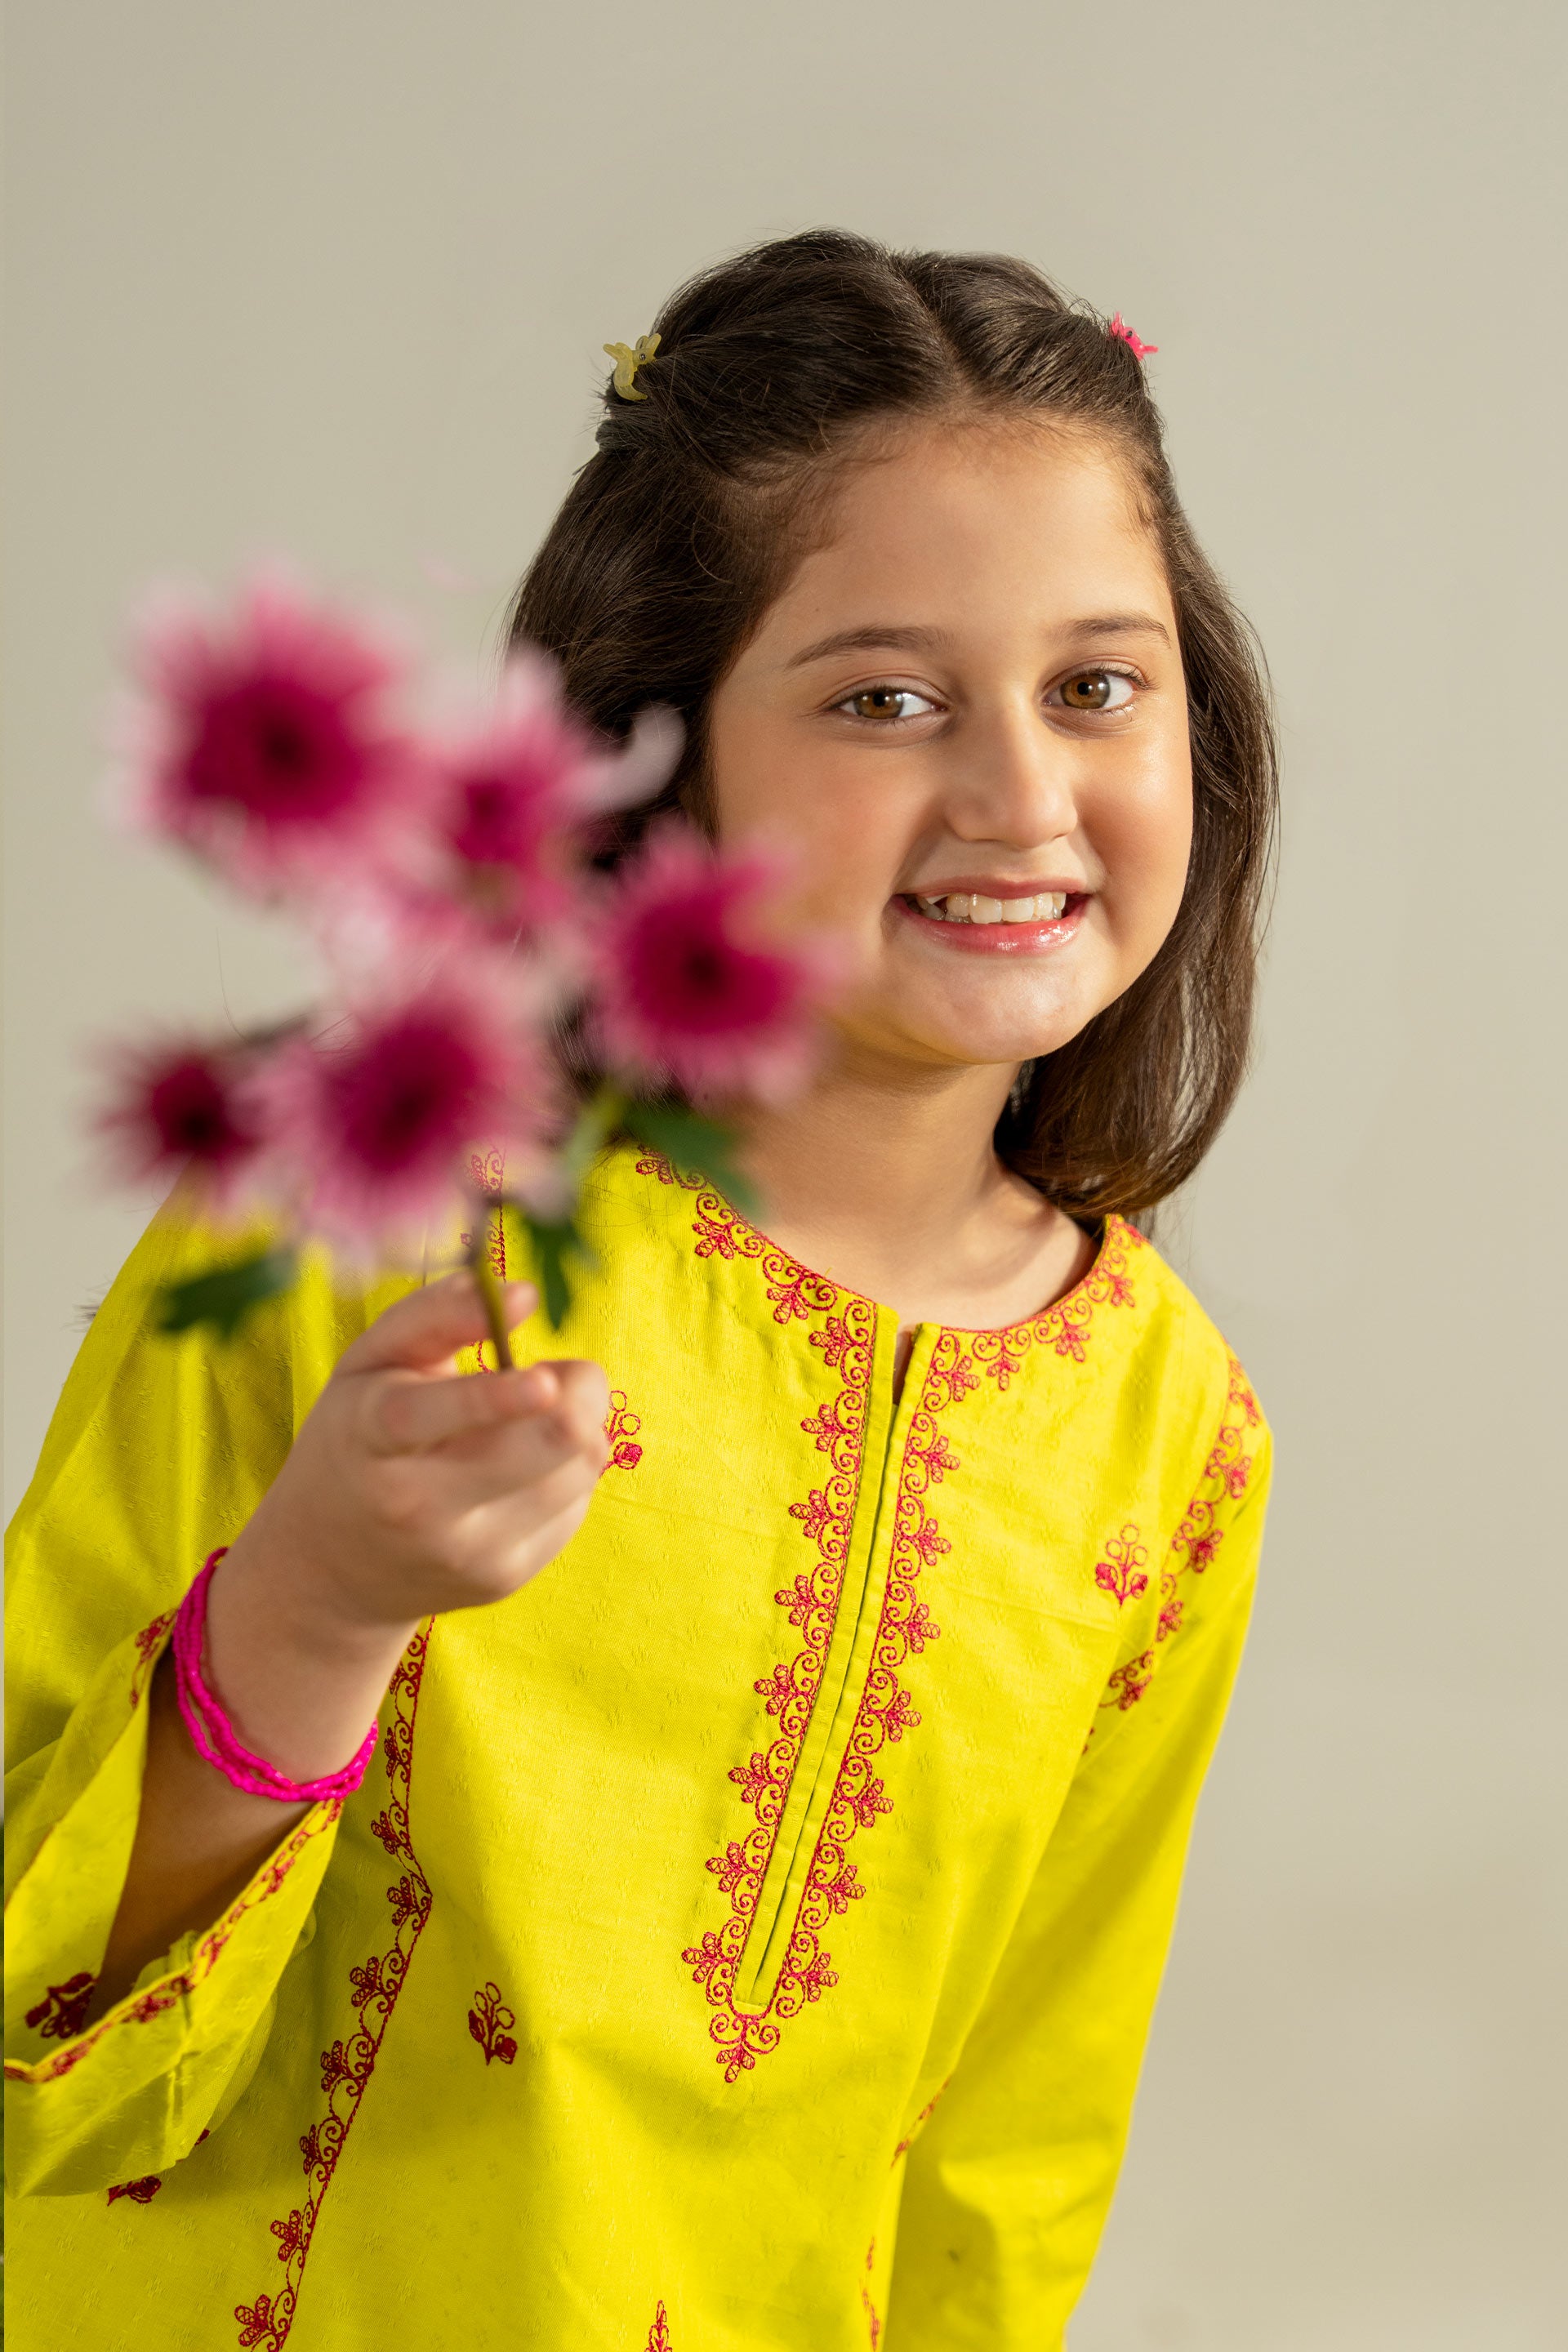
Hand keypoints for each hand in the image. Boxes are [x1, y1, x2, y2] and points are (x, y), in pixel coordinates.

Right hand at [202, 1273, 608, 1780]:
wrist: (331, 1568)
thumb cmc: (358, 1438)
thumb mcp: (369, 1363)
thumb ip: (437, 1313)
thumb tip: (524, 1294)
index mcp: (370, 1438)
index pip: (424, 1418)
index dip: (490, 1397)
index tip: (542, 1380)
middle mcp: (417, 1506)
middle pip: (543, 1445)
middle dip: (574, 1390)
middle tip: (544, 1376)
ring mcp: (468, 1553)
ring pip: (577, 1469)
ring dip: (575, 1428)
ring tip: (525, 1425)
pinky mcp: (505, 1578)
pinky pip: (579, 1503)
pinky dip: (566, 1471)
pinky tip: (520, 1471)